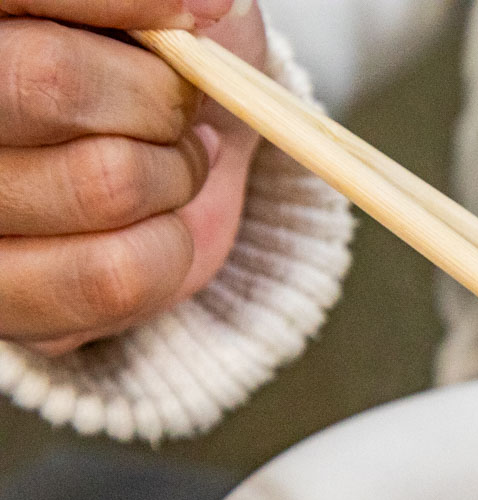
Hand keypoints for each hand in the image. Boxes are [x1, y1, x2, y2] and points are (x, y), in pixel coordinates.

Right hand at [0, 0, 265, 355]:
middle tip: (178, 109)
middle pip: (52, 83)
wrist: (156, 175)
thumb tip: (208, 10)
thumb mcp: (156, 17)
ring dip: (175, 176)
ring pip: (102, 181)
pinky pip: (115, 275)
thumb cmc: (144, 70)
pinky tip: (157, 228)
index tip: (199, 15)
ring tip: (169, 167)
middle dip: (156, 98)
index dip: (119, 2)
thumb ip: (159, 0)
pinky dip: (172, 249)